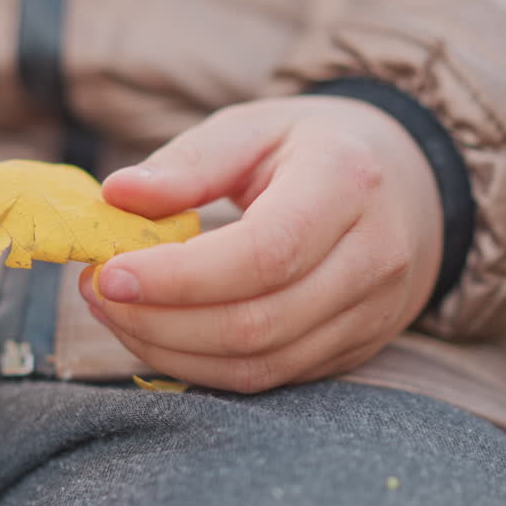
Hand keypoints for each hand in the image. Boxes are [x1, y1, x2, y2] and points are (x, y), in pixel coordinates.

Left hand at [80, 96, 442, 391]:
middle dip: (158, 320)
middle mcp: (374, 257)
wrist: (410, 183)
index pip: (264, 253)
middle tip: (95, 291)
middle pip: (257, 321)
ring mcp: (371, 313)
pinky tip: (156, 333)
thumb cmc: (314, 147)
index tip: (108, 274)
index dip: (179, 277)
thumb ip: (187, 162)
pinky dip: (200, 365)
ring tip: (114, 312)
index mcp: (347, 183)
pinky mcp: (355, 349)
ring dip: (170, 348)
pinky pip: (269, 378)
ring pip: (260, 363)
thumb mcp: (254, 128)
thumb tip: (116, 195)